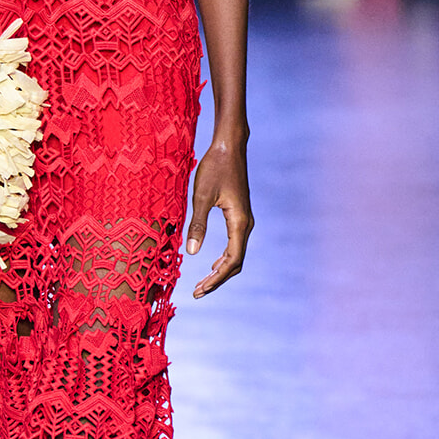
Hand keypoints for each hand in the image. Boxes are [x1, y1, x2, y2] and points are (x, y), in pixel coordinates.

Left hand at [185, 134, 252, 298]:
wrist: (229, 146)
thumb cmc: (214, 168)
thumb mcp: (201, 197)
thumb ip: (197, 225)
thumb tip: (192, 253)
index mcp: (238, 222)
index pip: (231, 260)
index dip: (216, 279)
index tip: (200, 290)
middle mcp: (246, 224)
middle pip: (235, 262)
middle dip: (217, 279)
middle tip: (197, 292)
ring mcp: (244, 219)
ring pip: (236, 254)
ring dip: (220, 270)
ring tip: (203, 282)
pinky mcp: (239, 215)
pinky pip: (234, 243)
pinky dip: (224, 258)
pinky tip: (212, 262)